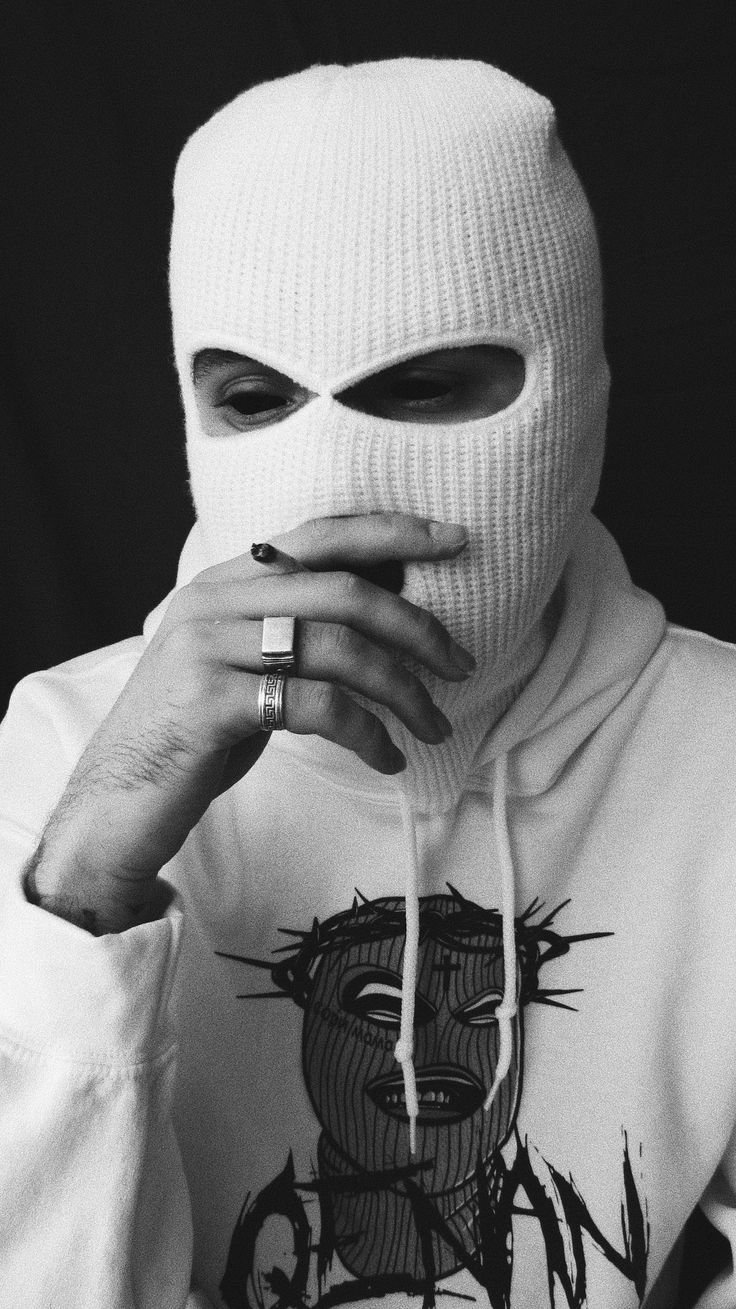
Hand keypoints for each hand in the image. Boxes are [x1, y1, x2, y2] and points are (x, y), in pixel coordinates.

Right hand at [26, 513, 473, 931]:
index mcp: (225, 581)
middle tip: (460, 664)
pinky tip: (386, 758)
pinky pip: (317, 707)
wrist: (115, 800)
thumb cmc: (193, 732)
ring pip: (338, 648)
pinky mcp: (211, 703)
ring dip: (402, 690)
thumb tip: (386, 611)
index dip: (391, 532)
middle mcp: (214, 601)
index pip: (319, 535)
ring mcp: (208, 649)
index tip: (453, 538)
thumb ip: (293, 630)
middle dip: (416, 626)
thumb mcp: (241, 664)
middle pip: (342, 590)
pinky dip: (367, 734)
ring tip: (433, 725)